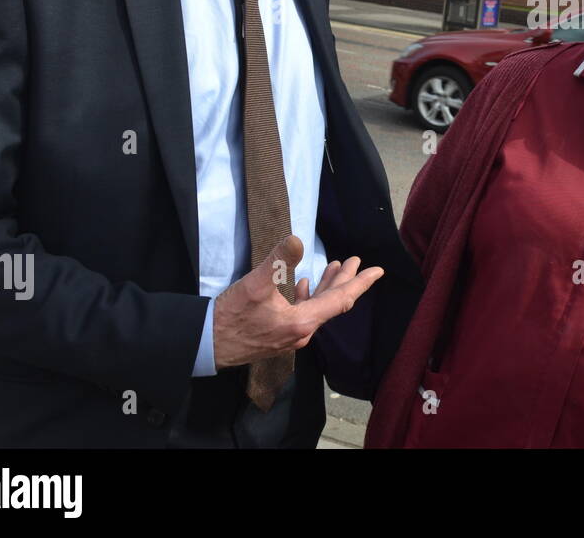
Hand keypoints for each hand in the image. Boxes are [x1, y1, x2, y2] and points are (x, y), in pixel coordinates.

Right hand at [212, 234, 383, 368]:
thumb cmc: (231, 316)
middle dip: (345, 280)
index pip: (340, 300)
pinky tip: (302, 285)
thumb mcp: (255, 285)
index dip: (360, 283)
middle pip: (332, 303)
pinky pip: (302, 314)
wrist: (205, 344)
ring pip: (317, 308)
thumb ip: (278, 261)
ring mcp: (289, 336)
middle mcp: (301, 332)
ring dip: (326, 286)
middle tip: (356, 261)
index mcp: (302, 322)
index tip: (377, 271)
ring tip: (334, 267)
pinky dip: (308, 297)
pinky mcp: (277, 335)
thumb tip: (297, 239)